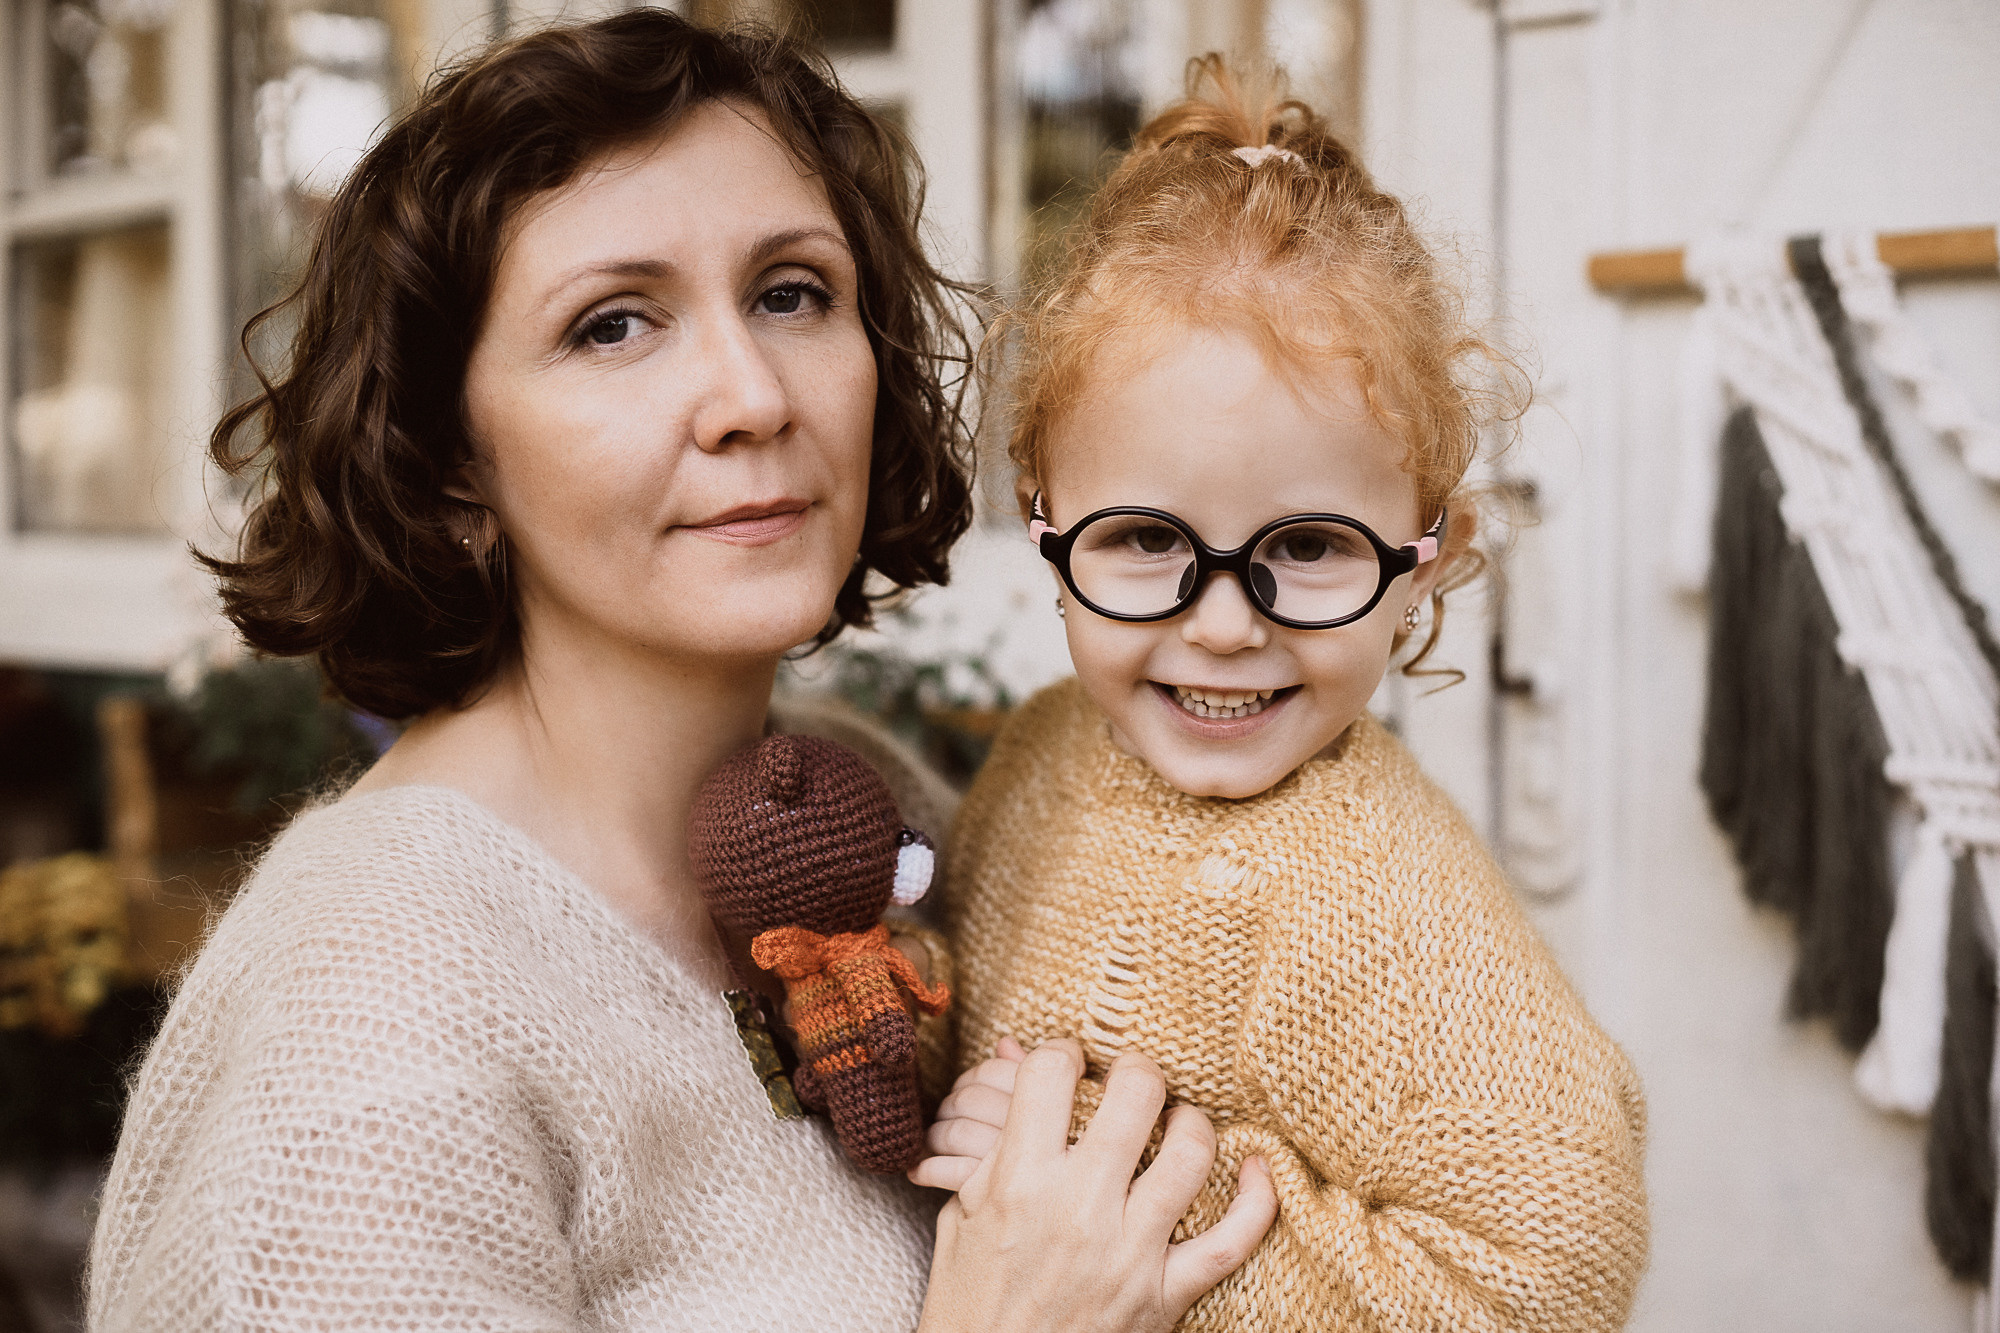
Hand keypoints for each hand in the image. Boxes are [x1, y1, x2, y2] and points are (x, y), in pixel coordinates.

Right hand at [917, 1039, 1276, 1332]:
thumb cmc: (968, 1305)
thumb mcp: (962, 1217)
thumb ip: (996, 1144)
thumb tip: (1015, 1061)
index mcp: (1018, 1182)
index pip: (1051, 1073)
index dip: (1062, 1052)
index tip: (1067, 1063)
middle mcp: (1079, 1209)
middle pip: (1135, 1095)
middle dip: (1136, 1072)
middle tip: (1128, 1081)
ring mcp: (1129, 1253)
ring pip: (1191, 1155)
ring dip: (1190, 1123)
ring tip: (1176, 1121)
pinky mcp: (1164, 1296)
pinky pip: (1232, 1242)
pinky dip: (1259, 1200)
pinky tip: (1257, 1169)